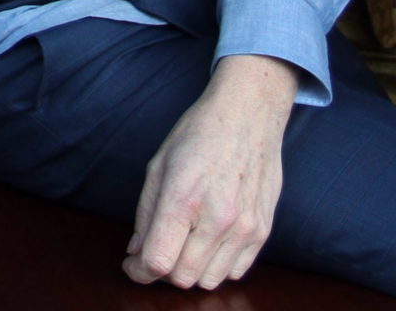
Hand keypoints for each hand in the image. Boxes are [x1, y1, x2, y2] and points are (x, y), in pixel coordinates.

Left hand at [123, 54, 296, 290]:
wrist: (248, 114)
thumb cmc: (200, 134)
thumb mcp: (159, 165)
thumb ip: (145, 214)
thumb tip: (137, 252)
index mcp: (184, 198)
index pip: (157, 261)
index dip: (138, 271)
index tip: (133, 264)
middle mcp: (217, 217)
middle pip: (182, 277)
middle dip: (162, 271)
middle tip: (158, 250)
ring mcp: (244, 227)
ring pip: (209, 280)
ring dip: (190, 271)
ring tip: (184, 245)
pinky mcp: (262, 230)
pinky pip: (235, 271)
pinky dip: (217, 267)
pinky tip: (208, 244)